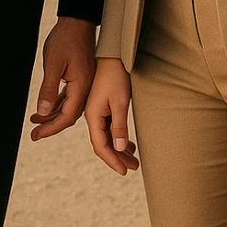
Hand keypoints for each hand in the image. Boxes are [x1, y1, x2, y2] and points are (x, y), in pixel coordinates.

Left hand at [28, 17, 95, 141]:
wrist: (77, 20)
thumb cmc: (65, 38)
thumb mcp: (53, 64)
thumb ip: (48, 89)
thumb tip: (43, 112)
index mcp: (82, 86)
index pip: (67, 117)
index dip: (51, 128)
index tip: (37, 135)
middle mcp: (86, 88)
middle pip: (69, 115)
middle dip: (51, 126)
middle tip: (34, 134)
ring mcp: (84, 82)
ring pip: (69, 106)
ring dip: (53, 115)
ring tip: (36, 122)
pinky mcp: (80, 76)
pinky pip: (69, 96)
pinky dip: (57, 103)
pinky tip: (47, 106)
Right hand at [84, 57, 139, 174]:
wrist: (112, 55)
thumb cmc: (115, 76)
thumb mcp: (119, 102)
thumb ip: (119, 126)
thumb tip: (119, 148)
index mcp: (92, 115)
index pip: (101, 145)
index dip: (112, 160)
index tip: (124, 171)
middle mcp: (92, 115)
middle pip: (103, 143)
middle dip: (118, 157)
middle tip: (134, 168)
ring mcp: (97, 111)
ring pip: (107, 136)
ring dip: (119, 148)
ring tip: (134, 158)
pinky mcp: (102, 106)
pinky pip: (109, 127)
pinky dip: (118, 137)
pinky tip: (128, 143)